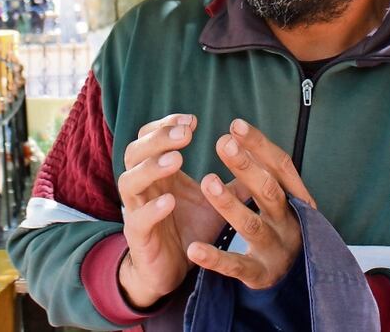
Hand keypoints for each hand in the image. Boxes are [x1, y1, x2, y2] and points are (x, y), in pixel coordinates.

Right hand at [117, 114, 246, 307]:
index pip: (149, 137)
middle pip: (134, 152)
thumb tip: (261, 161)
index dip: (165, 125)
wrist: (172, 269)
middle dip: (158, 139)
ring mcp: (136, 210)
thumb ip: (232, 181)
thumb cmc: (191, 228)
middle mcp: (142, 186)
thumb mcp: (214, 200)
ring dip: (151, 168)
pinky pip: (138, 219)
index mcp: (157, 172)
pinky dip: (151, 208)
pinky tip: (170, 201)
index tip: (192, 121)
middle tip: (185, 134)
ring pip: (129, 180)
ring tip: (177, 160)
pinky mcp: (139, 237)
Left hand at [186, 119, 314, 289]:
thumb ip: (259, 170)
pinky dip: (215, 258)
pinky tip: (194, 248)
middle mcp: (288, 221)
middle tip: (222, 143)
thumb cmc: (280, 226)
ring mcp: (275, 249)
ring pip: (252, 225)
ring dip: (229, 204)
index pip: (280, 166)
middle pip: (269, 190)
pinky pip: (236, 266)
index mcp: (293, 199)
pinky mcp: (260, 275)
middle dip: (246, 166)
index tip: (235, 125)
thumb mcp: (276, 199)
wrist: (298, 280)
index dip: (259, 144)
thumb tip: (233, 132)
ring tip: (207, 182)